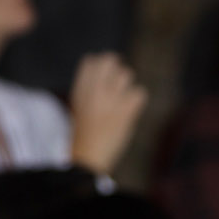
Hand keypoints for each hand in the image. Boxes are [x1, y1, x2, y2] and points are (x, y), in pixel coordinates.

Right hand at [69, 52, 147, 173]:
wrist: (86, 158)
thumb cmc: (82, 135)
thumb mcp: (78, 107)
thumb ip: (89, 89)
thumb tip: (105, 75)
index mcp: (79, 88)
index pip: (91, 61)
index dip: (100, 66)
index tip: (103, 78)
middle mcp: (94, 89)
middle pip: (110, 61)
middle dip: (116, 70)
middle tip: (117, 85)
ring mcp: (111, 99)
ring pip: (126, 74)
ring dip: (126, 85)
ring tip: (122, 100)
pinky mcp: (126, 111)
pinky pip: (140, 93)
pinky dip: (137, 100)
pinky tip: (130, 110)